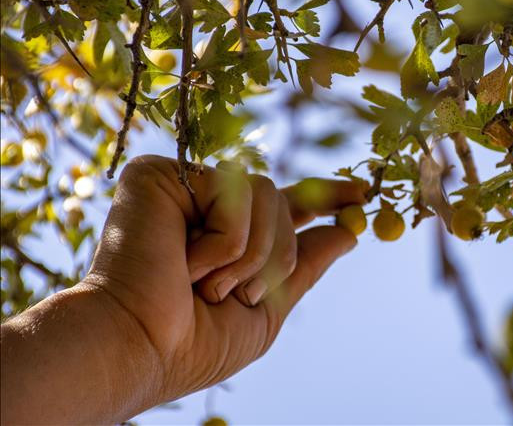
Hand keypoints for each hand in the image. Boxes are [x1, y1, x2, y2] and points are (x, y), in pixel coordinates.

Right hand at [88, 155, 365, 399]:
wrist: (138, 348)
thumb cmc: (193, 343)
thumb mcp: (267, 309)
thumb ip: (306, 267)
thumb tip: (348, 233)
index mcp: (231, 236)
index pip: (288, 204)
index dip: (327, 195)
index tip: (364, 194)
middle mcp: (207, 206)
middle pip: (284, 200)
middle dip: (279, 256)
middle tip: (240, 295)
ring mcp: (184, 187)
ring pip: (266, 191)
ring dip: (251, 255)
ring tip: (208, 285)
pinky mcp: (162, 174)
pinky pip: (234, 192)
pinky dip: (224, 243)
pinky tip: (184, 263)